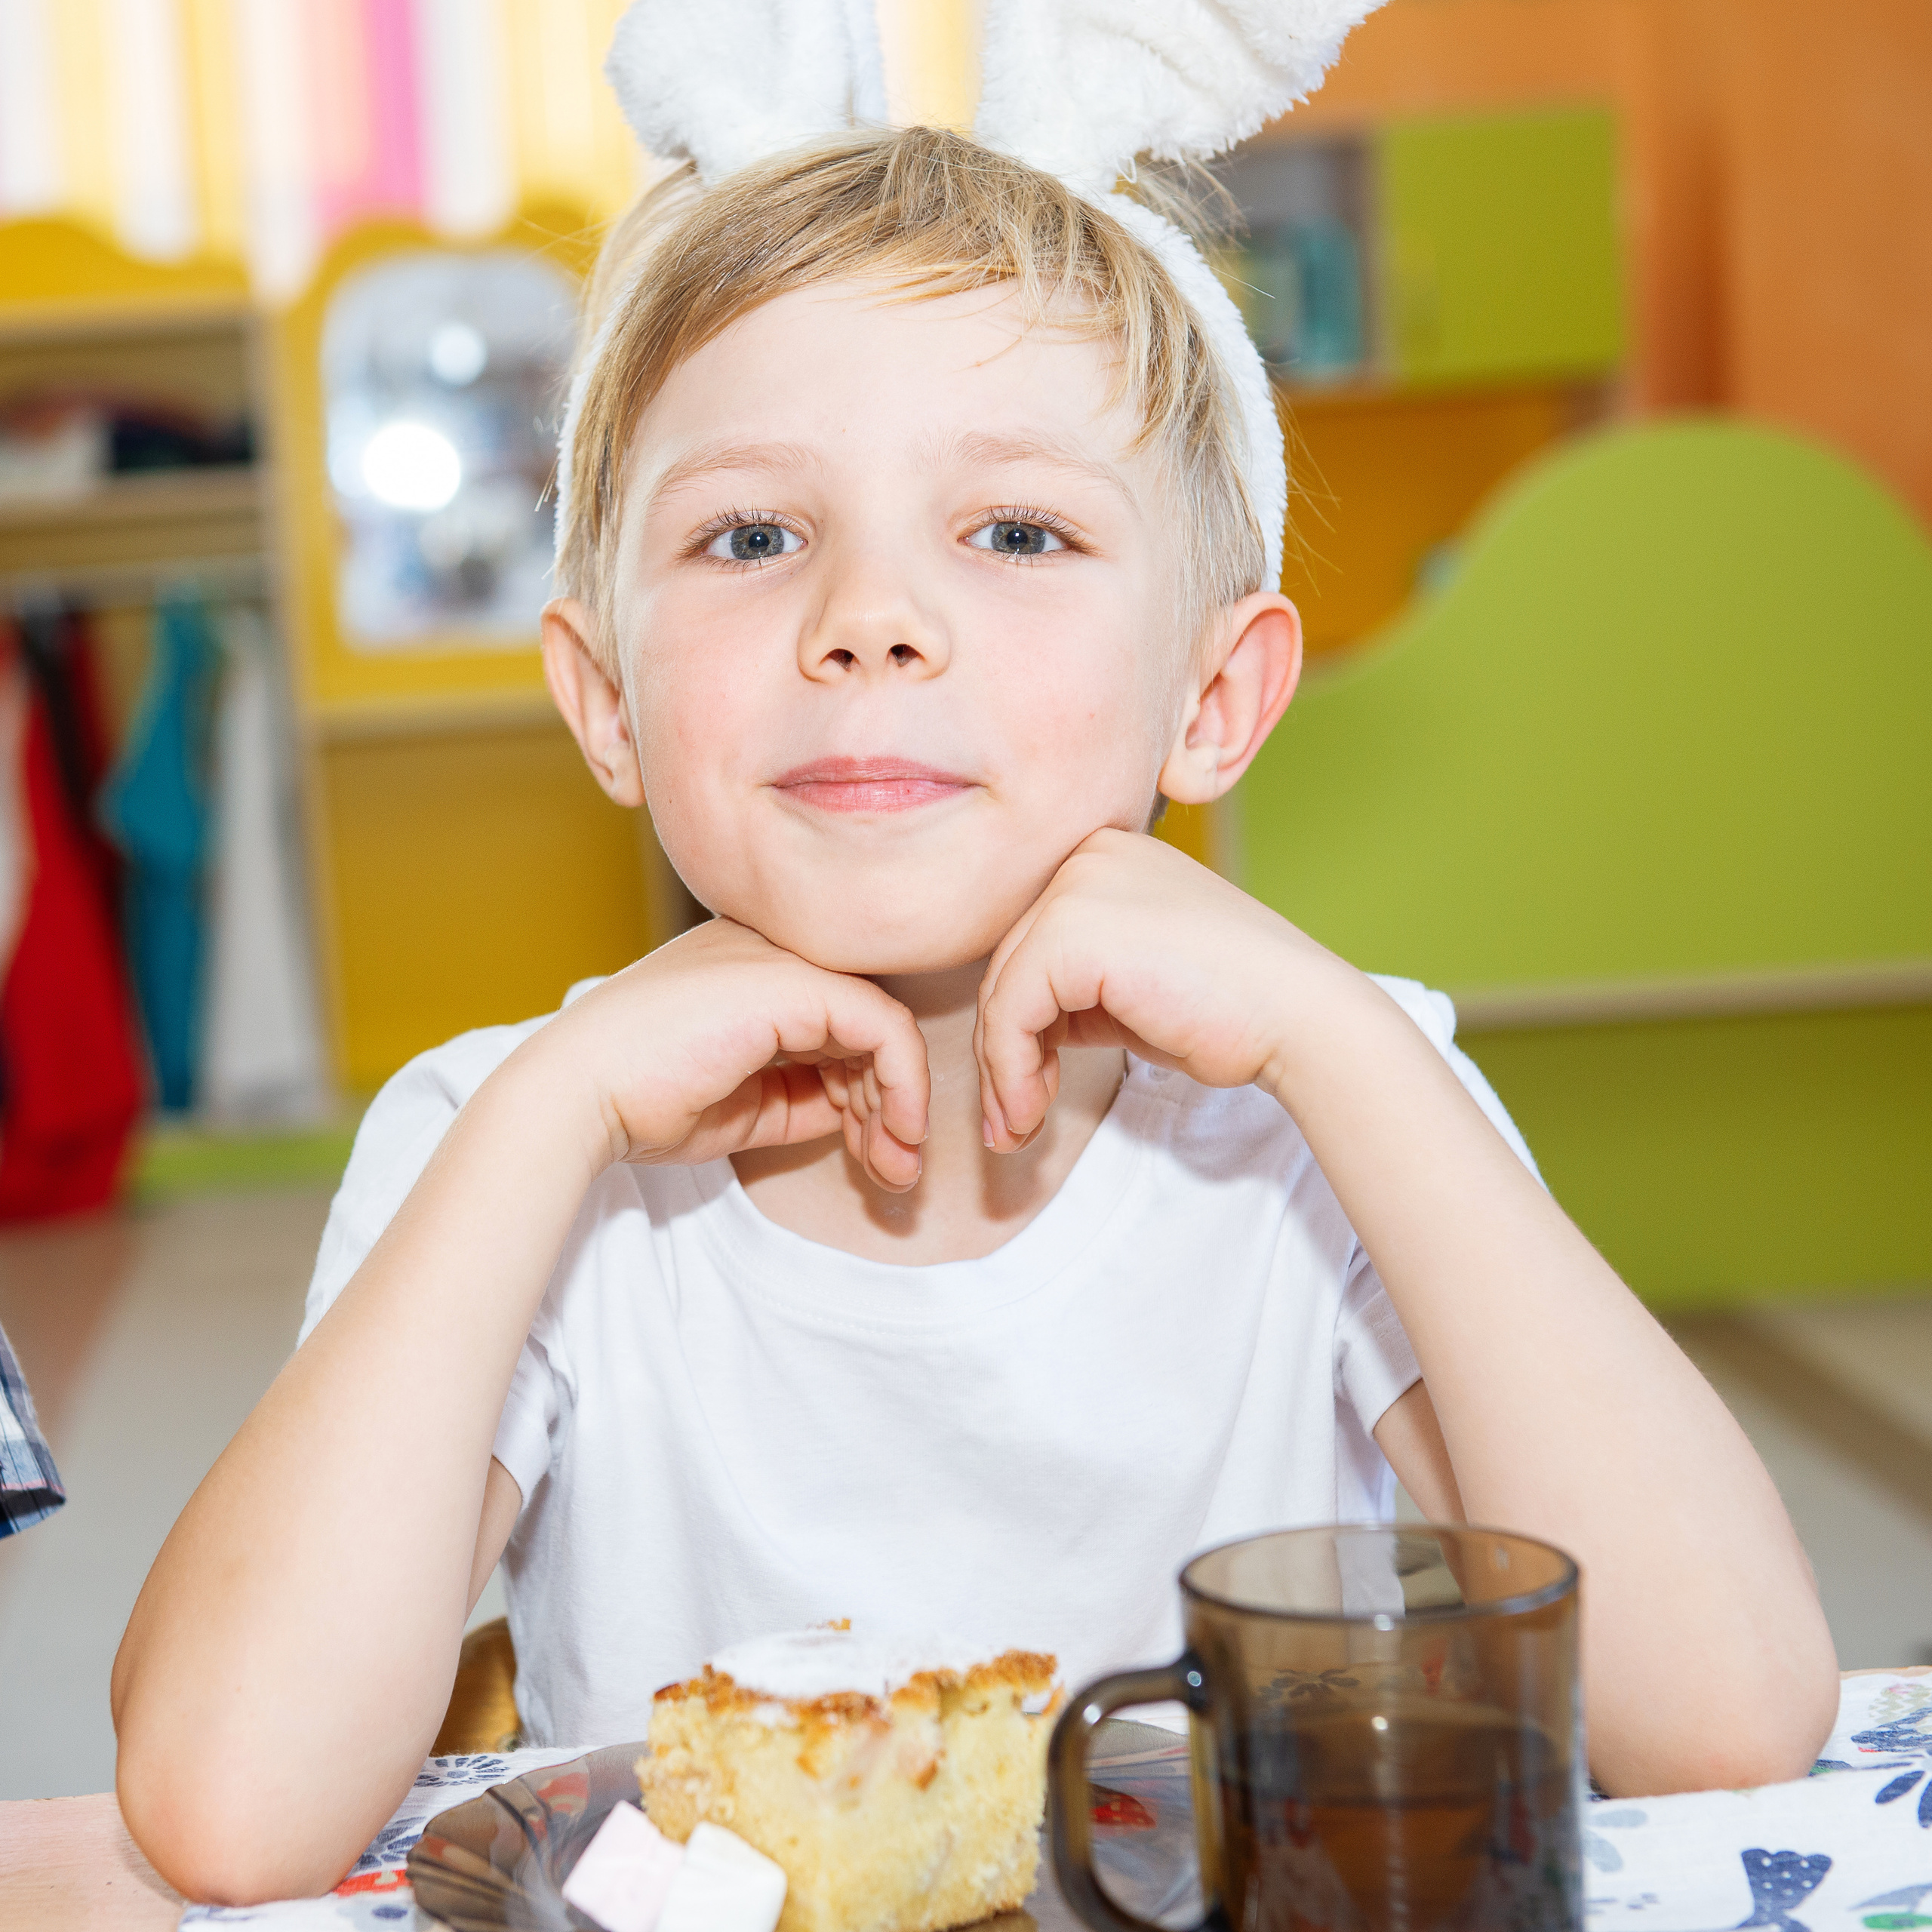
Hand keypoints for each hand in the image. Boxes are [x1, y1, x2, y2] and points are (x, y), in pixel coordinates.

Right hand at [538, 918, 928, 1189]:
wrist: (575, 1095)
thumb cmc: (638, 1104)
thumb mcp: (741, 1105)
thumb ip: (801, 1097)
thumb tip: (863, 1114)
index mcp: (750, 971)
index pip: (837, 1024)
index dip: (866, 1092)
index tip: (872, 1155)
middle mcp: (772, 952)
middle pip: (865, 1025)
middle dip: (891, 1106)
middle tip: (898, 1171)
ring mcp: (783, 958)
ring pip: (884, 1025)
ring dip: (901, 1106)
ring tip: (897, 1169)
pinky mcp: (796, 981)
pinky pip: (884, 1027)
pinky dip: (904, 1085)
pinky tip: (896, 1135)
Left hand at [974, 828, 1324, 1148]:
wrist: (1302, 1019)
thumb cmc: (1233, 1011)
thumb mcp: (1134, 989)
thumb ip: (1075, 992)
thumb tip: (1011, 1035)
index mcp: (1106, 856)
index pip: (1033, 944)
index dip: (1019, 1025)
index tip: (1024, 1091)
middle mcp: (1088, 855)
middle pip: (1009, 966)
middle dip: (1003, 1053)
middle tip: (1011, 1122)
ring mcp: (1078, 886)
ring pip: (1000, 992)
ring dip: (1002, 1073)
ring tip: (1019, 1128)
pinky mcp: (1072, 931)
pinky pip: (1008, 1012)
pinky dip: (1011, 1071)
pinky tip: (1031, 1111)